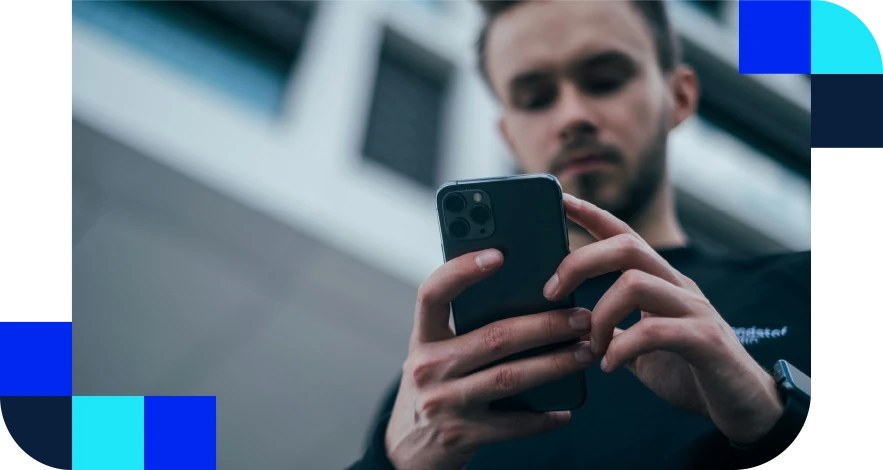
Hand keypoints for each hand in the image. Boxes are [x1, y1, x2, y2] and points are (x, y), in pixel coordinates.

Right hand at [385, 249, 596, 469]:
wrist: (406, 452)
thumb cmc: (434, 389)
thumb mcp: (435, 355)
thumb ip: (464, 330)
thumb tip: (528, 298)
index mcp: (422, 339)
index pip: (432, 293)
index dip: (462, 270)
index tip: (498, 254)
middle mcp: (428, 368)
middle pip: (494, 337)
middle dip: (545, 324)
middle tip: (581, 317)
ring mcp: (444, 403)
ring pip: (510, 377)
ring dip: (555, 364)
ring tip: (586, 352)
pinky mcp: (462, 435)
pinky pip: (512, 424)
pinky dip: (543, 417)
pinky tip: (565, 409)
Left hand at [543, 194, 783, 444]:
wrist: (747, 408)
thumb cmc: (692, 375)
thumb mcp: (642, 348)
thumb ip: (614, 331)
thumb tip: (573, 325)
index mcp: (662, 284)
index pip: (624, 236)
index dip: (593, 215)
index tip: (560, 199)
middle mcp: (679, 287)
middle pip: (626, 247)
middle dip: (580, 262)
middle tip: (550, 292)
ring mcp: (695, 310)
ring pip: (635, 283)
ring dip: (600, 316)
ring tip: (590, 347)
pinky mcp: (706, 341)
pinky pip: (654, 330)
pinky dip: (622, 348)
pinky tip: (610, 366)